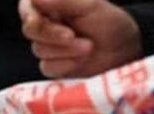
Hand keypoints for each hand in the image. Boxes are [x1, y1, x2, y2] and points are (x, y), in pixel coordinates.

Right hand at [20, 0, 142, 77]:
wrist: (125, 51)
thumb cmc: (109, 23)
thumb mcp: (90, 5)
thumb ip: (62, 0)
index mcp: (51, 5)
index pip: (28, 7)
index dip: (33, 16)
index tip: (43, 21)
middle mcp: (46, 24)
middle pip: (30, 30)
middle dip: (52, 34)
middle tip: (73, 35)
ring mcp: (49, 46)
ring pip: (39, 50)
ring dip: (65, 50)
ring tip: (89, 47)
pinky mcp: (54, 66)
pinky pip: (47, 67)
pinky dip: (66, 64)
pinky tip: (82, 60)